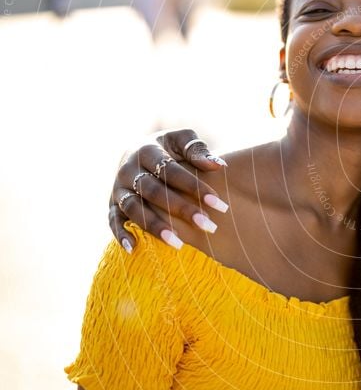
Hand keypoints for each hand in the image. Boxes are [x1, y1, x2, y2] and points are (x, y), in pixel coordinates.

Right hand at [109, 129, 228, 251]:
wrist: (138, 150)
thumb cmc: (169, 147)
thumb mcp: (182, 140)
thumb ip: (198, 150)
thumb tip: (218, 165)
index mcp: (146, 150)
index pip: (171, 171)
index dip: (195, 187)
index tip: (220, 204)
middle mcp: (127, 169)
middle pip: (155, 192)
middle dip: (183, 210)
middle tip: (209, 226)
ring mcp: (117, 187)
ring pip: (134, 209)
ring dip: (155, 227)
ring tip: (179, 244)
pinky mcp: (112, 203)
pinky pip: (112, 220)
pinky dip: (120, 234)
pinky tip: (134, 249)